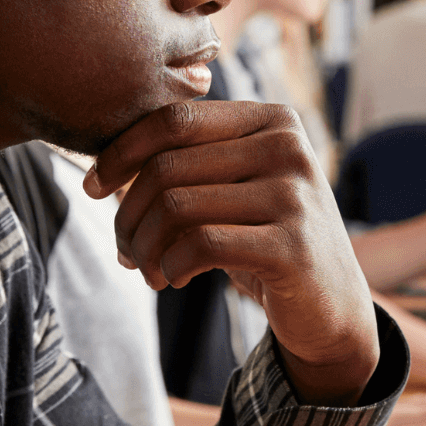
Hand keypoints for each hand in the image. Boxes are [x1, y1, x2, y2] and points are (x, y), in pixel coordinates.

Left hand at [90, 100, 378, 405]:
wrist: (331, 306)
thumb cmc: (267, 240)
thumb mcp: (236, 188)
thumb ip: (191, 161)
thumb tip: (103, 164)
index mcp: (272, 120)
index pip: (174, 119)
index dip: (121, 151)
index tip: (93, 187)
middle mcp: (288, 147)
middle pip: (168, 167)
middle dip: (128, 214)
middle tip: (125, 250)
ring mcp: (294, 195)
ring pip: (177, 207)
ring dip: (145, 247)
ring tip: (147, 270)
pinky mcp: (292, 247)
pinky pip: (201, 245)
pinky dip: (172, 266)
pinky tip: (174, 278)